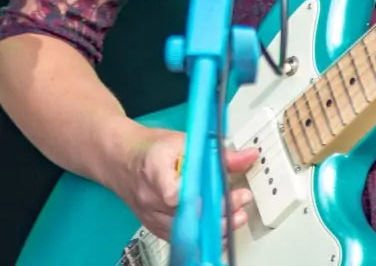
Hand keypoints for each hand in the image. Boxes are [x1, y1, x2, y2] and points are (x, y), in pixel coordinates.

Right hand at [111, 124, 258, 240]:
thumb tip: (248, 156)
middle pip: (185, 214)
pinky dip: (201, 236)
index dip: (193, 197)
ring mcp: (151, 215)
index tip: (214, 195)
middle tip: (241, 201)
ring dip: (213, 227)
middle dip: (217, 212)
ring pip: (183, 231)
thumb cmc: (153, 149)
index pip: (171, 191)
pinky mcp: (155, 226)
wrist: (123, 160)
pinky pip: (179, 238)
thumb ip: (219, 153)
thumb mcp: (186, 141)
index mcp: (156, 169)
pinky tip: (220, 230)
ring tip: (237, 217)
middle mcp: (151, 197)